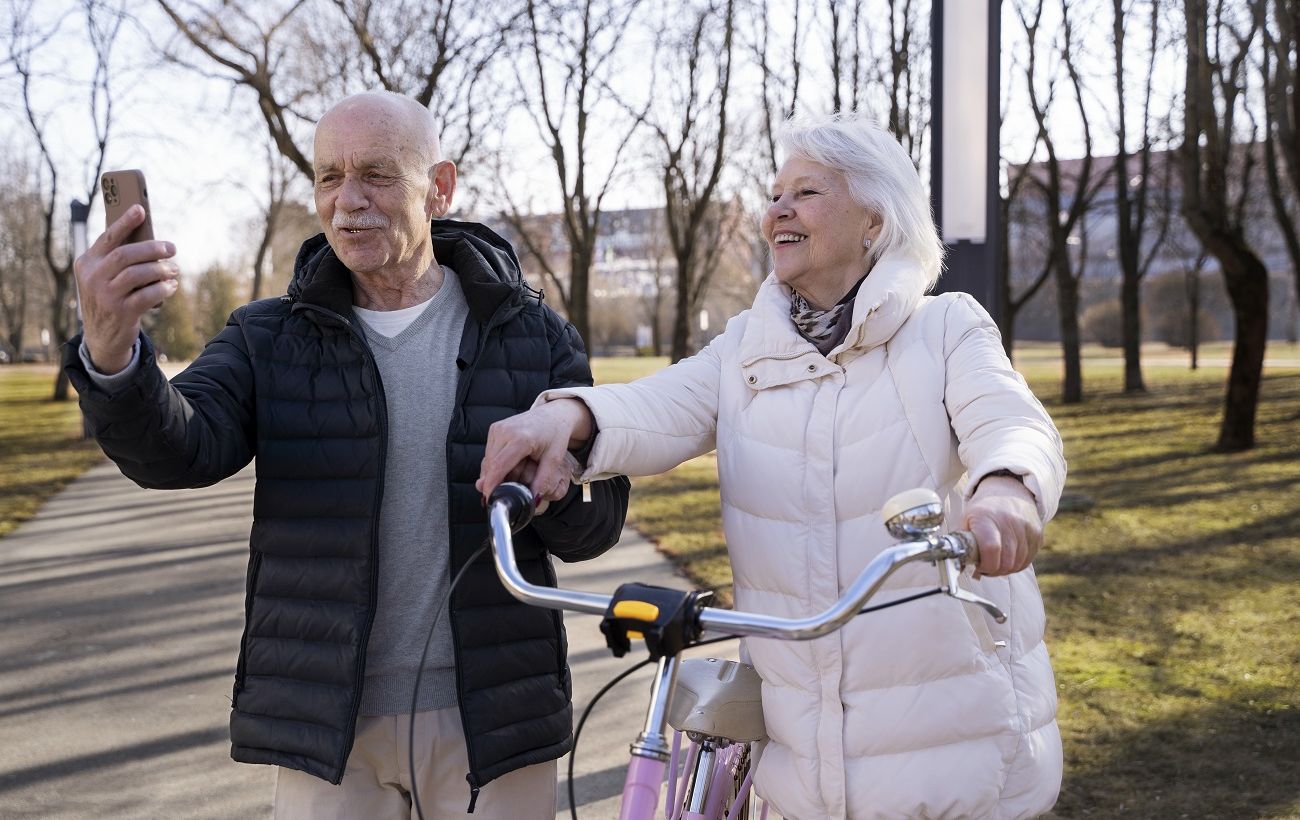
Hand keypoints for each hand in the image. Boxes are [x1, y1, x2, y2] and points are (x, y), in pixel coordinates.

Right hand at [76, 204, 179, 373]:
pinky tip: (172, 285)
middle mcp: (92, 277)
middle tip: (171, 248)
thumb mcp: (103, 278)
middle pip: (126, 254)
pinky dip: (164, 288)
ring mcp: (105, 296)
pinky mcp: (121, 312)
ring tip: (174, 269)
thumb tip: (150, 240)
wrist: (102, 338)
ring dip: (161, 269)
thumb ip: (118, 260)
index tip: (140, 209)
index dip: (125, 223)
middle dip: (153, 248)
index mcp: (86, 263)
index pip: (107, 238)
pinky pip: (148, 295)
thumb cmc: (109, 298)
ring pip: (139, 273)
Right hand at [477, 398, 594, 505]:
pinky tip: (508, 468)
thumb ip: (543, 480)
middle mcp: (505, 431)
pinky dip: (495, 465)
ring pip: (488, 460)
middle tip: (503, 495)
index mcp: (520, 438)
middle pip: (490, 465)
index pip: (499, 467)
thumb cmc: (555, 434)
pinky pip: (489, 453)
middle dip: (493, 483)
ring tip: (512, 477)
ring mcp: (498, 428)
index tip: (490, 499)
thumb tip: (533, 500)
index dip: (492, 485)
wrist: (554, 415)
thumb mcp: (554, 459)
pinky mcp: (494, 429)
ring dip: (494, 474)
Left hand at [964, 475, 1042, 576]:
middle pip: (1006, 562)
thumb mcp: (966, 520)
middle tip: (986, 567)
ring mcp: (1026, 527)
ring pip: (1018, 564)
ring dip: (1006, 569)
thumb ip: (961, 544)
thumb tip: (957, 566)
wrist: (1007, 490)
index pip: (991, 549)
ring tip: (996, 561)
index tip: (979, 566)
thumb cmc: (983, 511)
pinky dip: (1017, 564)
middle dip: (994, 571)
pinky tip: (1008, 557)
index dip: (986, 565)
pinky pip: (1028, 560)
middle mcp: (1009, 521)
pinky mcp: (1037, 534)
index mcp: (987, 518)